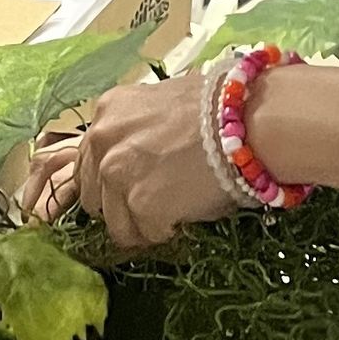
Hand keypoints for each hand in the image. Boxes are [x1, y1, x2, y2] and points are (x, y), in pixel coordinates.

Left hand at [21, 76, 241, 250]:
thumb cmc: (220, 109)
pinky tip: (188, 211)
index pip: (88, 162)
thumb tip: (138, 160)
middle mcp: (102, 141)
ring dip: (143, 224)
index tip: (136, 186)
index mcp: (107, 111)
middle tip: (158, 200)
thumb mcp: (164, 104)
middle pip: (94, 197)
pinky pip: (145, 235)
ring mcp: (117, 175)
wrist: (250, 121)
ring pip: (116, 224)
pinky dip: (166, 231)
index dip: (114, 180)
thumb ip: (138, 130)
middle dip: (122, 205)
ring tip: (177, 208)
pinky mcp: (140, 205)